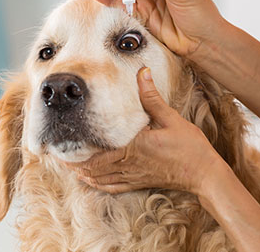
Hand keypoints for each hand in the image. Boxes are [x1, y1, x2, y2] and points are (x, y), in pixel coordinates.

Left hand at [63, 67, 224, 194]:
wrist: (203, 174)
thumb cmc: (190, 147)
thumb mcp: (171, 118)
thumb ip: (152, 97)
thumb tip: (142, 72)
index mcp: (132, 148)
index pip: (96, 152)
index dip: (75, 151)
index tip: (61, 142)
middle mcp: (128, 165)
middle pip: (91, 168)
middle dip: (72, 162)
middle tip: (56, 153)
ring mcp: (133, 177)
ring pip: (98, 179)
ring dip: (81, 173)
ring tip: (67, 165)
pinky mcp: (139, 183)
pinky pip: (112, 187)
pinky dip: (96, 184)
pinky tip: (89, 180)